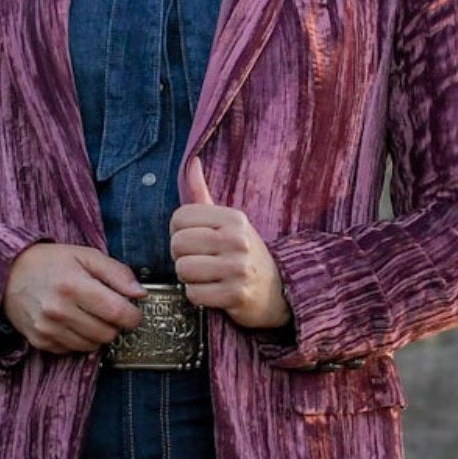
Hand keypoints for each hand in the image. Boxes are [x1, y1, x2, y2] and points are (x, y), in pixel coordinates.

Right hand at [2, 243, 145, 353]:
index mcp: (73, 285)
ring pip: (93, 345)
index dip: (133, 316)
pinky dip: (80, 339)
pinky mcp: (40, 341)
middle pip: (108, 333)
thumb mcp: (85, 256)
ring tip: (89, 314)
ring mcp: (48, 329)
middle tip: (108, 310)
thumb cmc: (50, 262)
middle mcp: (58, 311)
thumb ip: (117, 273)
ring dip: (98, 333)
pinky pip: (74, 350)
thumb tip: (140, 294)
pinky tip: (72, 322)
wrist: (6, 274)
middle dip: (115, 324)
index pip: (117, 313)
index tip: (133, 311)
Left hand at [170, 159, 290, 330]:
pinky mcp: (236, 295)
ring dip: (189, 278)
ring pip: (183, 270)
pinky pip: (194, 294)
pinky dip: (198, 296)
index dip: (179, 232)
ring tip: (206, 277)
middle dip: (182, 256)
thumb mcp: (229, 222)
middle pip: (178, 244)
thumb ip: (203, 193)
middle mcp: (237, 240)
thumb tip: (191, 161)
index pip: (180, 218)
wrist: (279, 290)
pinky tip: (213, 292)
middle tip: (199, 261)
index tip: (194, 241)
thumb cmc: (244, 253)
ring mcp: (238, 268)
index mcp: (233, 218)